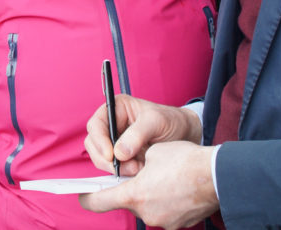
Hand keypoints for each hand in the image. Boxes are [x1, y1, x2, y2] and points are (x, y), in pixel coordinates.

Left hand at [79, 140, 218, 228]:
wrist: (217, 174)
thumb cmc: (184, 160)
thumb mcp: (153, 152)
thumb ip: (134, 163)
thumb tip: (130, 169)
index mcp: (134, 194)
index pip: (99, 201)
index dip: (87, 197)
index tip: (82, 194)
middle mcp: (145, 212)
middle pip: (128, 201)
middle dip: (132, 188)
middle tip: (144, 173)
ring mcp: (162, 221)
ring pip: (147, 206)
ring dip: (151, 194)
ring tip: (167, 178)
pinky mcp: (177, 225)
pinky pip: (164, 211)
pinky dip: (166, 201)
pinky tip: (177, 188)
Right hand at [84, 94, 201, 175]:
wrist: (186, 135)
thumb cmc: (172, 121)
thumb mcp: (156, 122)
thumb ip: (138, 135)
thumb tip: (119, 153)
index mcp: (116, 108)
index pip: (96, 124)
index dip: (99, 141)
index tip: (111, 156)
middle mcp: (112, 124)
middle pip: (94, 144)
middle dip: (107, 159)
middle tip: (126, 168)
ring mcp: (115, 142)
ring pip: (101, 159)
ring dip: (116, 168)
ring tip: (138, 168)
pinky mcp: (121, 157)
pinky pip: (113, 168)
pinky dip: (123, 173)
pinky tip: (139, 170)